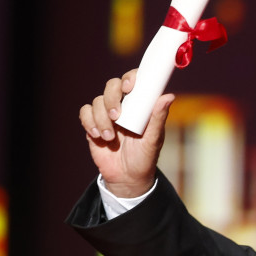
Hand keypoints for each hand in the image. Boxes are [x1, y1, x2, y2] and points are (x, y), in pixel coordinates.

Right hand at [79, 69, 174, 197]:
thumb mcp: (153, 139)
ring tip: (109, 137)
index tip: (129, 87)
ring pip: (97, 101)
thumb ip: (159, 118)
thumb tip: (169, 96)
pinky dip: (89, 122)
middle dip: (112, 98)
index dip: (130, 77)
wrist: (127, 178)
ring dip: (101, 118)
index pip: (134, 81)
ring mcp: (107, 114)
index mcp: (139, 105)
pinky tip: (97, 135)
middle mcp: (123, 105)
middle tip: (116, 116)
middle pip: (112, 85)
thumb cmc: (144, 157)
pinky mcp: (93, 124)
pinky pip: (85, 113)